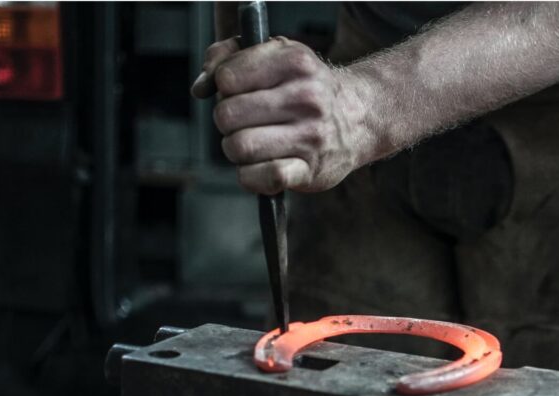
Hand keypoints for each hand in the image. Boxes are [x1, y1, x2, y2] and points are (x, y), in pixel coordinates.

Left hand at [191, 37, 374, 194]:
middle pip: (227, 115)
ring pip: (239, 147)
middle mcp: (306, 98)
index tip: (239, 92)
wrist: (358, 118)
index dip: (224, 87)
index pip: (227, 78)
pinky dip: (251, 177)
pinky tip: (259, 168)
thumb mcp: (274, 55)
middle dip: (227, 122)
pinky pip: (264, 177)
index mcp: (294, 62)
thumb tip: (200, 88)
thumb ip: (227, 57)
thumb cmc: (305, 87)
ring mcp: (310, 136)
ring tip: (252, 144)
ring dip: (236, 150)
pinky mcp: (310, 171)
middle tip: (244, 122)